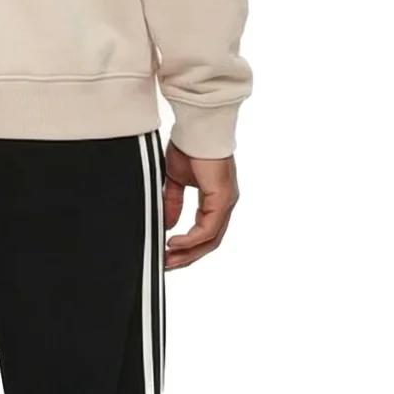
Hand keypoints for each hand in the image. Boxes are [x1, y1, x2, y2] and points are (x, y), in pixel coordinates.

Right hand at [161, 140, 237, 270]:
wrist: (196, 128)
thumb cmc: (188, 146)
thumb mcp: (175, 180)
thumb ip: (173, 203)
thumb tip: (168, 224)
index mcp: (215, 199)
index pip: (205, 232)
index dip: (187, 247)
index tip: (168, 254)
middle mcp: (224, 203)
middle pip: (210, 242)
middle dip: (187, 257)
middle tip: (168, 265)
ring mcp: (226, 202)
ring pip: (211, 240)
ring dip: (189, 253)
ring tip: (169, 259)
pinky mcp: (222, 199)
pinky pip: (208, 229)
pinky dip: (191, 239)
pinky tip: (174, 242)